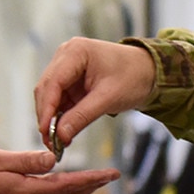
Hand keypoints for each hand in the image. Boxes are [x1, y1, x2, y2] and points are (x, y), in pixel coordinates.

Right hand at [0, 147, 117, 193]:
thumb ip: (27, 160)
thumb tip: (55, 159)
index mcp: (27, 193)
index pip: (68, 184)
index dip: (92, 179)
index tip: (111, 174)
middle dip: (90, 186)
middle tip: (110, 177)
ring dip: (76, 192)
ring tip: (92, 183)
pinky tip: (62, 189)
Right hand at [33, 38, 157, 152]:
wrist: (149, 71)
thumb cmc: (134, 76)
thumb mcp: (108, 98)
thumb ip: (82, 116)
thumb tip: (60, 135)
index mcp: (75, 52)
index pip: (53, 82)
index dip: (47, 109)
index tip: (45, 131)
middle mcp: (66, 56)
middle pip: (47, 89)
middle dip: (47, 116)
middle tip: (50, 142)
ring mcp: (67, 67)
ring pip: (50, 96)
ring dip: (51, 119)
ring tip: (56, 142)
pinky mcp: (70, 80)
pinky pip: (59, 100)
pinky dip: (59, 116)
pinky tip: (62, 133)